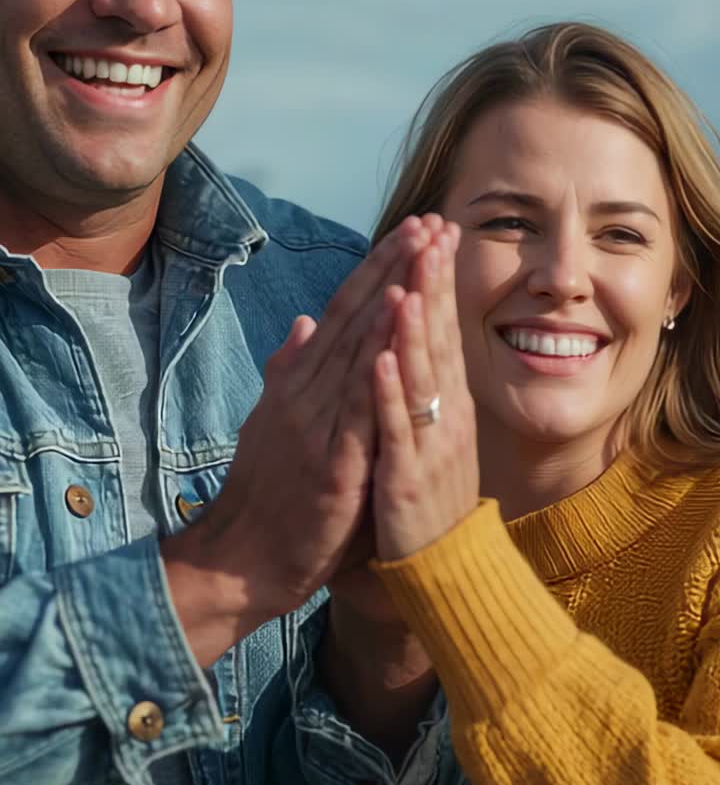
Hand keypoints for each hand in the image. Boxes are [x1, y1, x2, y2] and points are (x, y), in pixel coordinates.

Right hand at [162, 218, 431, 666]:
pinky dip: (379, 361)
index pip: (344, 315)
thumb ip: (290, 372)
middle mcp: (306, 393)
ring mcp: (316, 425)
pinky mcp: (331, 463)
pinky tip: (398, 326)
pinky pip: (359, 404)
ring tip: (421, 254)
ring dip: (392, 297)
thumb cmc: (266, 495)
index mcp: (300, 385)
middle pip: (356, 320)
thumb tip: (304, 323)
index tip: (410, 233)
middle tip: (428, 222)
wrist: (240, 561)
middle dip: (394, 268)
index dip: (377, 271)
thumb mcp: (275, 424)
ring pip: (359, 349)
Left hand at [372, 226, 479, 562]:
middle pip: (434, 339)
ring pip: (420, 377)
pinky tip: (382, 359)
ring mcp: (427, 447)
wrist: (436, 573)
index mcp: (440, 402)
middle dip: (432, 282)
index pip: (436, 328)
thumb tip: (392, 339)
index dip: (433, 277)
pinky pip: (396, 431)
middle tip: (434, 229)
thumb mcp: (413, 435)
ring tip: (410, 278)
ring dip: (414, 327)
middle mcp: (442, 416)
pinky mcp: (405, 480)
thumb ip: (403, 387)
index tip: (433, 228)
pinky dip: (390, 394)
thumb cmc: (419, 501)